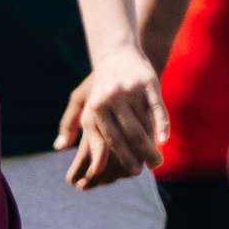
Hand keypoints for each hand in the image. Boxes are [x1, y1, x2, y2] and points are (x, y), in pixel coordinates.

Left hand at [55, 44, 166, 189]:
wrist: (117, 52)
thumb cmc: (99, 86)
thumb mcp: (82, 103)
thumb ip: (75, 127)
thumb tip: (64, 150)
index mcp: (94, 107)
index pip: (104, 140)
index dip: (108, 159)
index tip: (116, 175)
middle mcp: (111, 99)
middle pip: (125, 137)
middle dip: (133, 158)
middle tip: (139, 173)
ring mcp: (130, 90)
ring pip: (142, 126)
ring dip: (149, 148)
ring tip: (155, 163)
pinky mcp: (148, 83)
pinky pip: (156, 108)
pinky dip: (162, 125)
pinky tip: (163, 140)